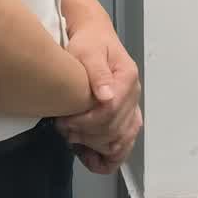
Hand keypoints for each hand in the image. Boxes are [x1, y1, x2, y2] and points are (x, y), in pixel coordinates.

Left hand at [56, 20, 141, 173]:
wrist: (94, 40)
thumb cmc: (88, 44)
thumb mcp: (88, 51)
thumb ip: (97, 72)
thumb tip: (106, 97)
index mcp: (127, 78)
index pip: (111, 110)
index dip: (86, 121)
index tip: (64, 121)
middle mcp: (134, 96)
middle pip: (115, 129)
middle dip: (86, 134)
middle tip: (63, 129)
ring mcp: (132, 109)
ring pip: (121, 142)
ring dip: (95, 147)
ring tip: (73, 139)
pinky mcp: (126, 119)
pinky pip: (124, 146)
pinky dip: (109, 158)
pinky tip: (90, 157)